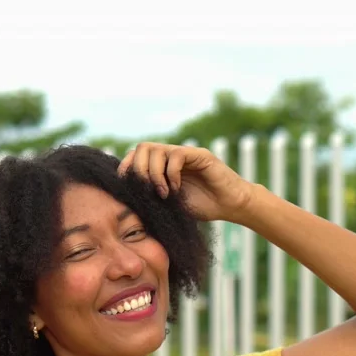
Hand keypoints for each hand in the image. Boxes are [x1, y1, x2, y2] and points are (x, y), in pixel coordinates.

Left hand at [118, 142, 253, 222]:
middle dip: (139, 170)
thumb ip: (152, 196)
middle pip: (142, 148)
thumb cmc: (202, 207)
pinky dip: (171, 173)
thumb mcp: (170, 204)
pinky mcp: (200, 155)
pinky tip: (176, 188)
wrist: (229, 206)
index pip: (136, 155)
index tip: (126, 186)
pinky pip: (176, 155)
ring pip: (156, 150)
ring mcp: (186, 154)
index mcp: (163, 166)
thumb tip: (129, 199)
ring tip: (164, 193)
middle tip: (147, 190)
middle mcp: (172, 156)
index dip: (126, 167)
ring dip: (154, 174)